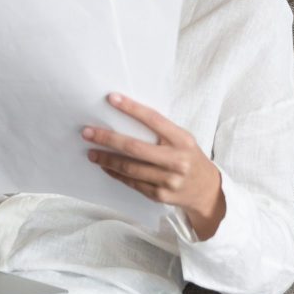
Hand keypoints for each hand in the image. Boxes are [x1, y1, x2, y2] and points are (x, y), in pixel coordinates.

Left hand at [84, 93, 226, 239]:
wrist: (206, 190)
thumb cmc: (189, 157)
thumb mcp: (183, 140)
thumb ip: (161, 132)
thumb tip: (125, 119)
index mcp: (182, 140)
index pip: (154, 119)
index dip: (132, 108)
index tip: (111, 99)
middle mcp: (176, 160)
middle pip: (135, 147)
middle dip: (108, 139)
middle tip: (87, 132)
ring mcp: (168, 180)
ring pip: (130, 168)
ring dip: (107, 159)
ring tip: (91, 152)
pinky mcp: (160, 195)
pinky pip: (132, 182)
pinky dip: (116, 173)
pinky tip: (105, 167)